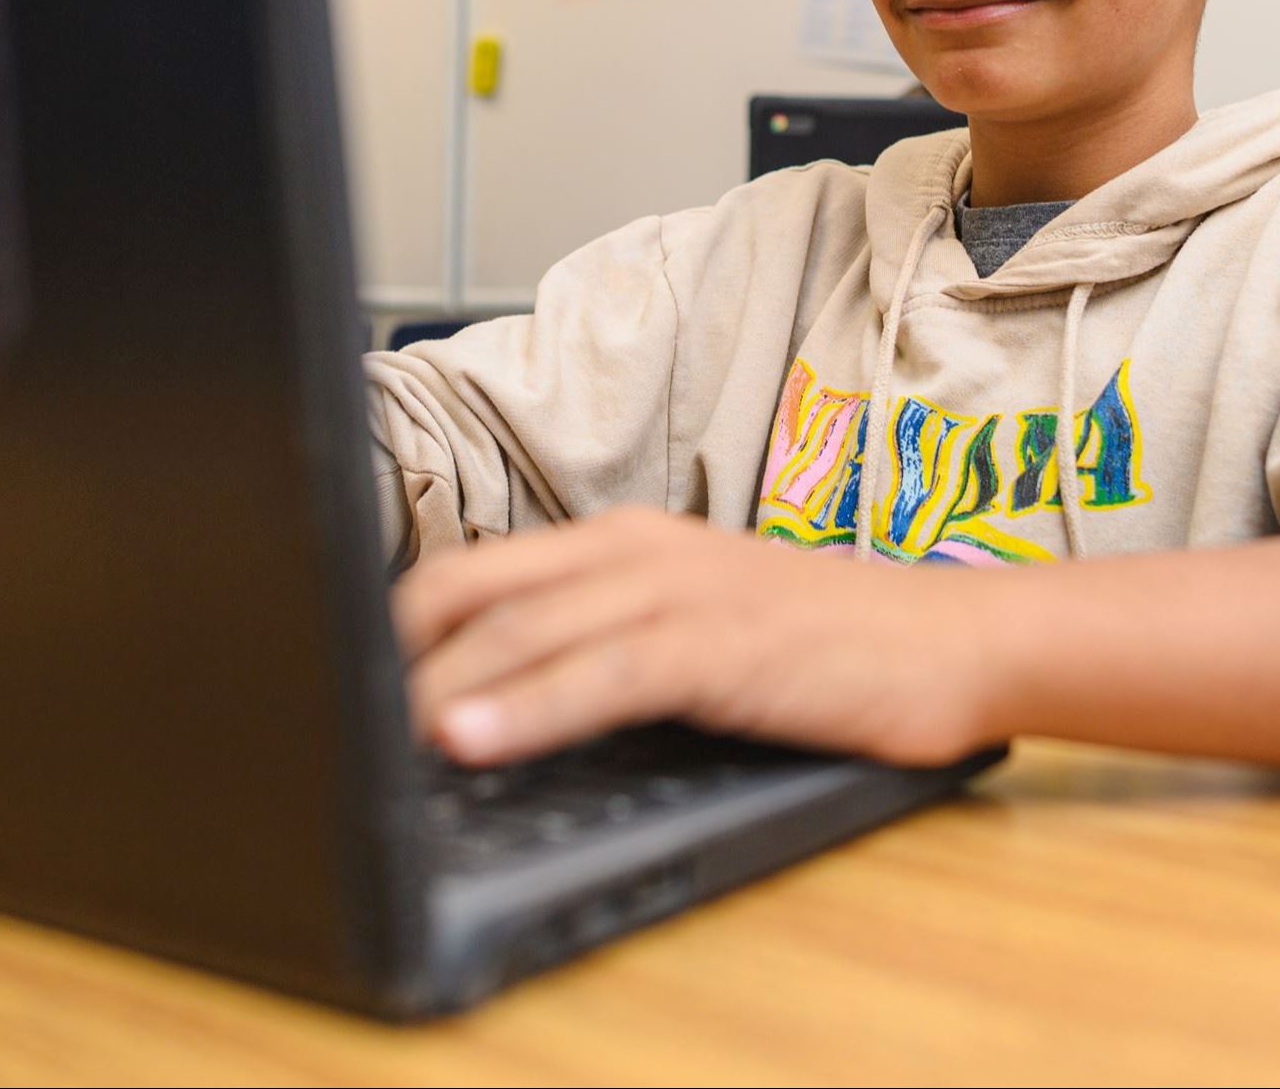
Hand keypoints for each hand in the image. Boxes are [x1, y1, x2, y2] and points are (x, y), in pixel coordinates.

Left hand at [392, 507, 1010, 767]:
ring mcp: (678, 589)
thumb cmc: (810, 644)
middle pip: (481, 590)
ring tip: (379, 733)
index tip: (344, 676)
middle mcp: (636, 550)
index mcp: (620, 541)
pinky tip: (475, 738)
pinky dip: (531, 706)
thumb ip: (601, 640)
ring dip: (445, 686)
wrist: (940, 641)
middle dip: (401, 656)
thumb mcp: (689, 627)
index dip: (400, 624)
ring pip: (528, 629)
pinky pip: (602, 672)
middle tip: (339, 714)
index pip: (477, 571)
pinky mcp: (718, 643)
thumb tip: (496, 692)